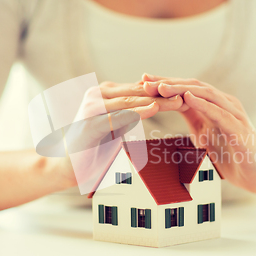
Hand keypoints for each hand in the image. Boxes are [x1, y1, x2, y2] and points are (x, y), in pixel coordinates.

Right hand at [57, 81, 184, 192]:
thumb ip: (130, 112)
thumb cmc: (94, 146)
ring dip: (155, 100)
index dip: (163, 91)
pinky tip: (152, 110)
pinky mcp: (90, 123)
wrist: (67, 165)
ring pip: (129, 101)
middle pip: (138, 92)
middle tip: (188, 95)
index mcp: (106, 93)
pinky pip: (117, 116)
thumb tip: (155, 103)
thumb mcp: (116, 125)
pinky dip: (136, 113)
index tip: (185, 94)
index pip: (140, 90)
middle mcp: (98, 94)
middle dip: (164, 94)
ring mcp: (92, 107)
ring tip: (177, 101)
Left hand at [142, 74, 255, 193]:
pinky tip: (188, 98)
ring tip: (161, 87)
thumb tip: (167, 107)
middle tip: (145, 81)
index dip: (165, 84)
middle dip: (168, 83)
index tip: (143, 81)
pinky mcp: (240, 129)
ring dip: (182, 90)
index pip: (186, 89)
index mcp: (214, 106)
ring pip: (206, 95)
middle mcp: (224, 105)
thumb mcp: (204, 133)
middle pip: (193, 87)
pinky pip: (220, 113)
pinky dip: (204, 104)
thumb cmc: (231, 154)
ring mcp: (234, 115)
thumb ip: (191, 117)